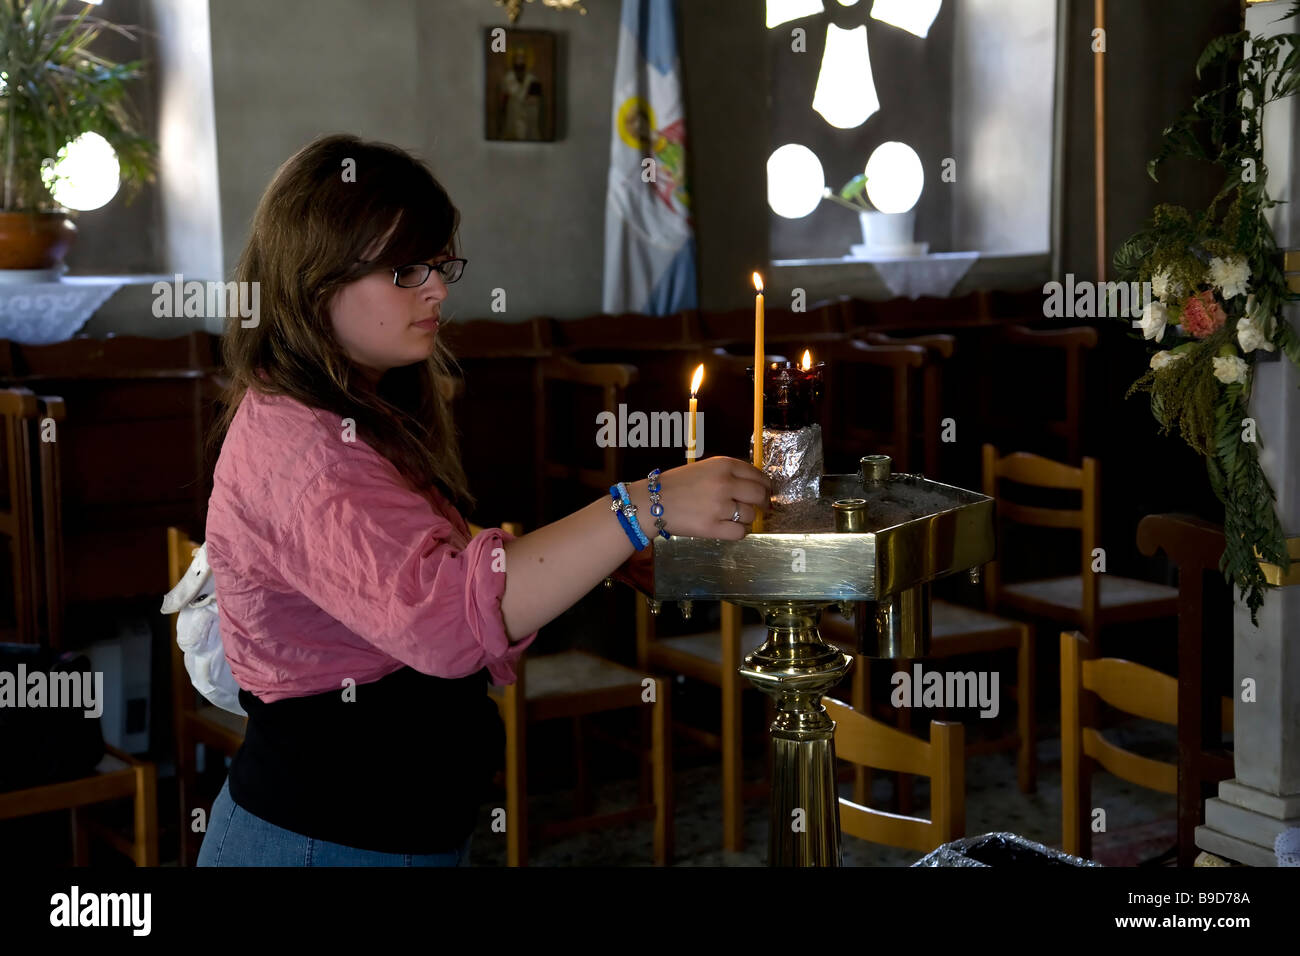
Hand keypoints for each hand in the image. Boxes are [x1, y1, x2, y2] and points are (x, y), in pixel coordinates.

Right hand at [630, 457, 771, 541]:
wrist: (652, 502)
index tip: (766, 491)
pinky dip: (738, 532)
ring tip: (734, 517)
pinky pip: (740, 532)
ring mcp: (720, 506)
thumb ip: (729, 473)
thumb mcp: (705, 468)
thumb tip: (756, 485)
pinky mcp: (713, 527)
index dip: (765, 485)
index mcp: (723, 465)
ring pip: (750, 515)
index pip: (757, 475)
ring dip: (747, 518)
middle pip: (759, 495)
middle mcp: (724, 483)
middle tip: (763, 507)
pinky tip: (729, 527)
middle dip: (764, 502)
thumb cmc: (677, 484)